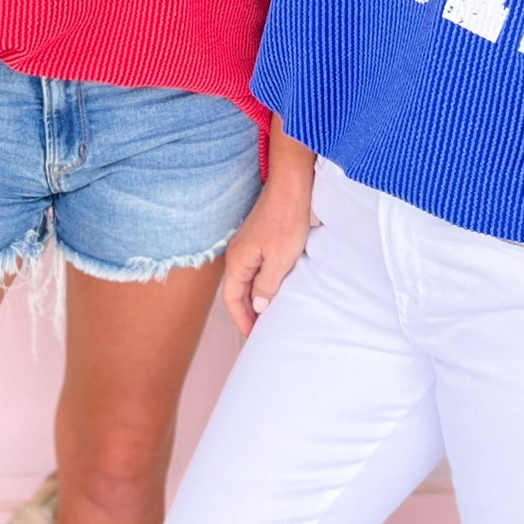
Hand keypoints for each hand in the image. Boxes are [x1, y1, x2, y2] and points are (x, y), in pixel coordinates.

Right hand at [222, 182, 311, 334]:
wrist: (291, 186)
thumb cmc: (286, 219)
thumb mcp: (280, 260)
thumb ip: (267, 286)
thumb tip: (258, 306)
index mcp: (237, 261)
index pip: (232, 299)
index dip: (241, 320)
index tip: (252, 337)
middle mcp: (238, 254)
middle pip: (237, 291)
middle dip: (247, 312)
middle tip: (261, 331)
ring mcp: (248, 245)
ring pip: (248, 279)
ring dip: (256, 297)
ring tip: (269, 314)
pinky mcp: (260, 238)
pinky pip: (257, 267)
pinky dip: (263, 282)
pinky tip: (276, 287)